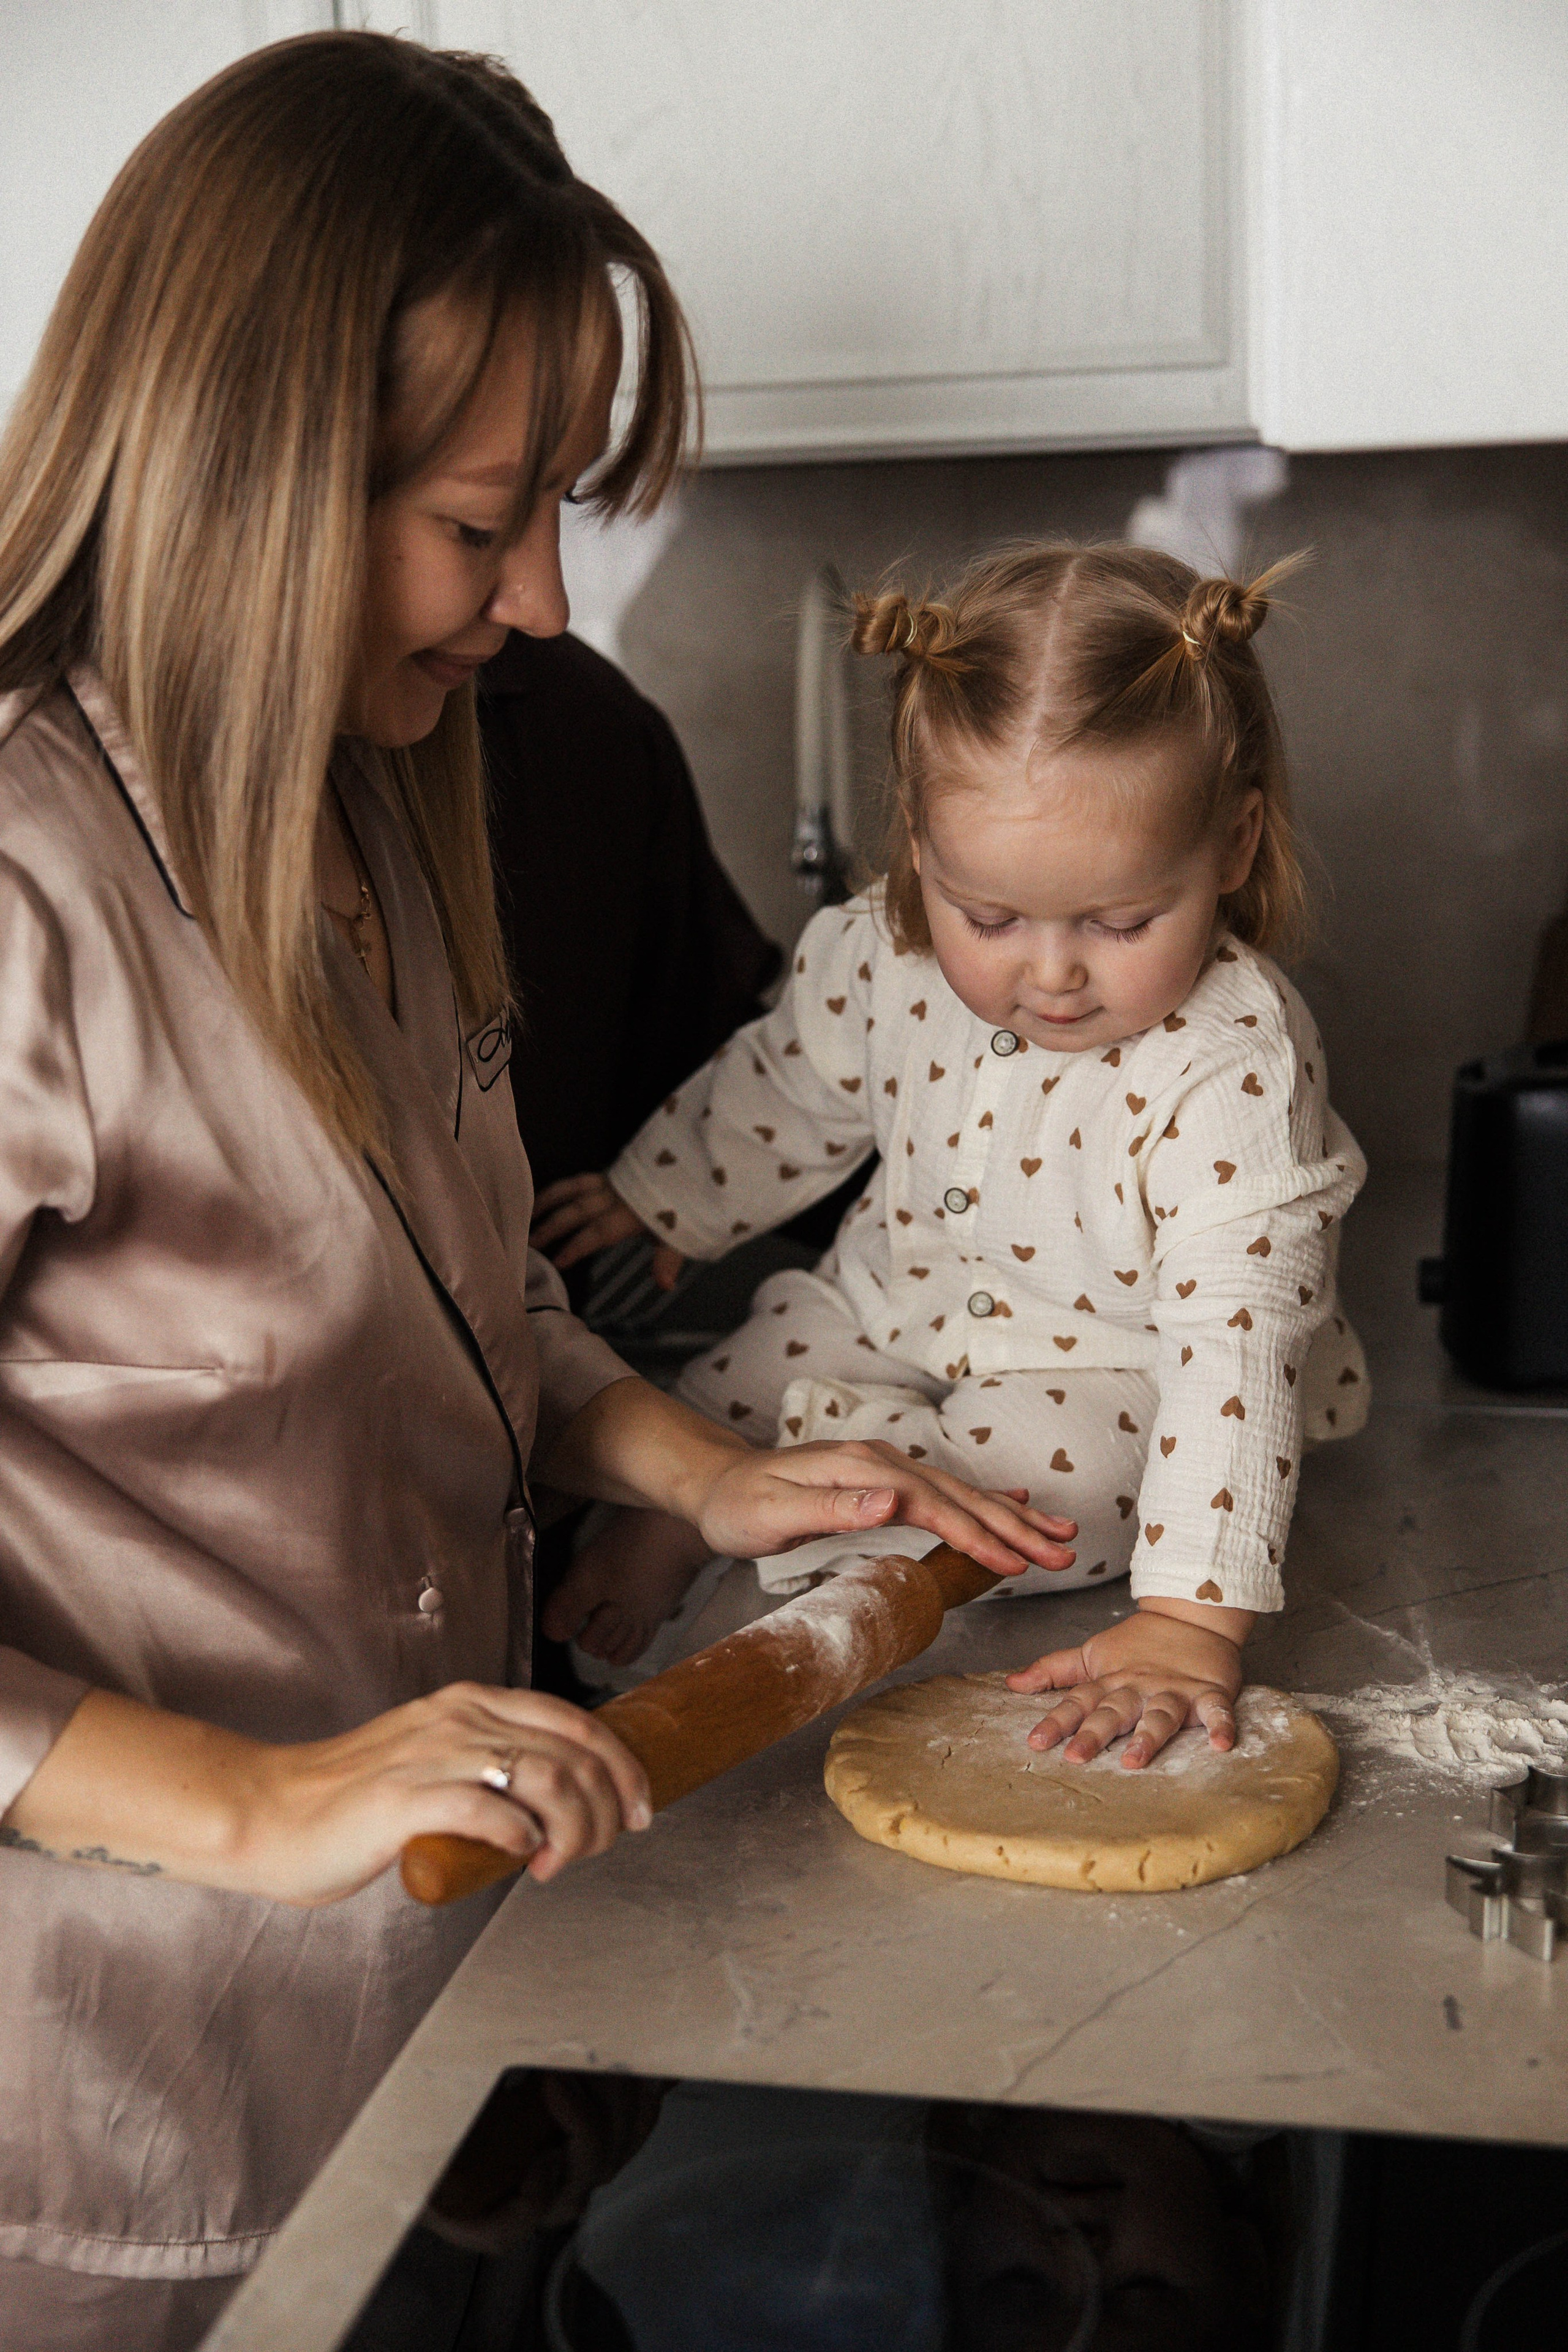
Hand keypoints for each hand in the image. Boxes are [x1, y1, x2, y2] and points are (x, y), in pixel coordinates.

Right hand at [245, 1683, 652, 1902]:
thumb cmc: (352, 1804)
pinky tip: (521, 1857)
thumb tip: (556, 1807)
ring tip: (559, 1862)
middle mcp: (458, 1718)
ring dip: (574, 1826)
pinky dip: (522, 1836)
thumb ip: (490, 1769)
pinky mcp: (404, 1799)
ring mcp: (431, 1754)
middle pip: (574, 1750)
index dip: (622, 1764)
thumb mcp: (437, 1765)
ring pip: (545, 1775)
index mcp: (470, 1704)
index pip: (575, 1720)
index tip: (640, 1807)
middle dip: (609, 1805)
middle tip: (605, 1847)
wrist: (270, 1815)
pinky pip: (489, 1808)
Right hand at [532, 1172, 684, 1286]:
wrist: (696, 1165)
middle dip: (552, 1227)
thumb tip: (664, 1285)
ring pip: (573, 1190)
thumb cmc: (686, 1206)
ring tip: (526, 1217)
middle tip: (528, 1244)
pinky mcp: (610, 1173)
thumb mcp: (681, 1234)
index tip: (556, 1262)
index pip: (597, 1233)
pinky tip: (545, 1198)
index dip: (576, 1247)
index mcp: (630, 1213)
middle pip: (577, 1211)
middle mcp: (615, 1195)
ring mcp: (610, 1181)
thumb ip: (667, 1258)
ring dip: (548, 1203)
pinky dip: (560, 1188)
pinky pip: (579, 1179)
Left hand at [687, 1442, 1077, 1580]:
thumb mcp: (774, 1512)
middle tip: (1062, 1552)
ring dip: (1010, 1517)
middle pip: (959, 1496)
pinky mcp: (884, 1481)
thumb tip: (890, 1502)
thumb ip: (834, 1507)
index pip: (933, 1507)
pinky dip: (984, 1504)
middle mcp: (882, 1463)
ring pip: (960, 1493)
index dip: (976, 1536)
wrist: (717, 1482)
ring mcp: (886, 1469)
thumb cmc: (740, 1505)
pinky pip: (945, 1493)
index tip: (1015, 1563)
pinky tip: (1012, 1507)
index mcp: (862, 1470)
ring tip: (1058, 1535)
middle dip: (1014, 1527)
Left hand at [1006, 1599, 1251, 1769]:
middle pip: (1114, 1711)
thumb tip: (1011, 1683)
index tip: (1036, 1742)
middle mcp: (1139, 1687)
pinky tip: (1223, 1745)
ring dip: (1148, 1736)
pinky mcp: (1210, 1692)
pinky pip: (1217, 1711)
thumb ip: (1054, 1670)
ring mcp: (1175, 1690)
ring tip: (1135, 1758)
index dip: (1056, 1721)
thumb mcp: (1092, 1654)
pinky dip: (1222, 1726)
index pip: (1078, 1701)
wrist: (1192, 1613)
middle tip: (1076, 1757)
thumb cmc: (1140, 1643)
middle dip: (1094, 1733)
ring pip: (1160, 1714)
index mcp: (1110, 1681)